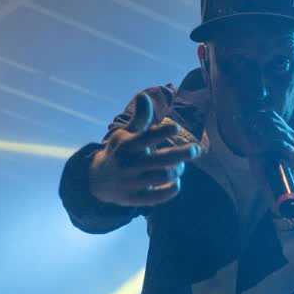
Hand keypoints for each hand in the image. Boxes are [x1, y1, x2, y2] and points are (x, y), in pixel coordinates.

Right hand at [88, 91, 199, 206]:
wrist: (98, 180)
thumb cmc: (120, 151)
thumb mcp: (125, 133)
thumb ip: (139, 117)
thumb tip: (143, 95)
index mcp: (127, 145)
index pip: (147, 137)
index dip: (163, 132)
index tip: (176, 128)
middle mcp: (129, 164)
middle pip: (161, 160)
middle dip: (182, 154)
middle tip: (196, 149)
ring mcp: (132, 182)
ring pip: (163, 176)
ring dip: (177, 170)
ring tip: (180, 167)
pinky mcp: (135, 198)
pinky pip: (158, 197)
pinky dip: (171, 189)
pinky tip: (176, 183)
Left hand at [246, 110, 293, 180]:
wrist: (269, 187)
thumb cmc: (262, 167)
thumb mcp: (252, 145)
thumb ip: (247, 131)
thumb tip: (236, 117)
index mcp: (286, 132)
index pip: (272, 115)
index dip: (257, 116)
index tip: (244, 122)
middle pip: (275, 121)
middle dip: (259, 125)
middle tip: (249, 133)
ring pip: (278, 130)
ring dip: (263, 134)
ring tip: (254, 142)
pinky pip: (282, 143)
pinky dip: (269, 144)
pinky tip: (261, 148)